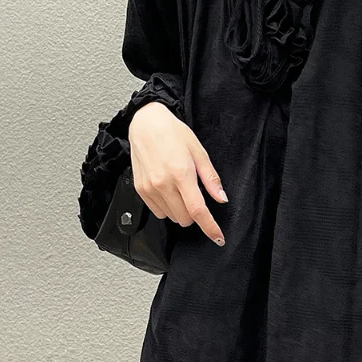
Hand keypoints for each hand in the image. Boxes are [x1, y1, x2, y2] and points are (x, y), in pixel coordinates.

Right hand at [127, 102, 227, 245]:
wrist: (145, 124)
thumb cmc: (173, 134)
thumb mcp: (199, 152)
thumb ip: (211, 179)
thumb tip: (222, 199)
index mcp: (181, 174)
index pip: (198, 211)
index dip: (210, 227)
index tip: (218, 238)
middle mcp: (163, 184)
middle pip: (185, 218)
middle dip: (195, 213)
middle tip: (194, 193)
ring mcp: (149, 188)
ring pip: (172, 217)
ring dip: (180, 210)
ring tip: (179, 187)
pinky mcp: (140, 190)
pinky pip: (158, 212)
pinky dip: (167, 206)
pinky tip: (168, 189)